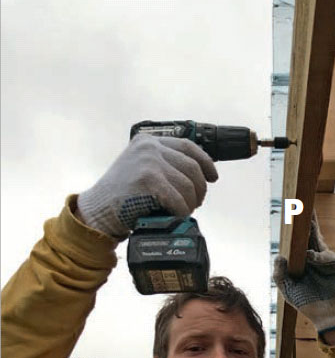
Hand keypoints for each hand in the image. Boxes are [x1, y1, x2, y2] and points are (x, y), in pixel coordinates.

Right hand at [76, 134, 218, 237]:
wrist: (98, 211)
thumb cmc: (122, 196)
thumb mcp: (142, 169)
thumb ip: (164, 165)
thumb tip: (200, 176)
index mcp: (148, 141)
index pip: (188, 147)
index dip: (206, 163)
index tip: (213, 177)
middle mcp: (149, 147)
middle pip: (192, 168)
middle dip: (199, 190)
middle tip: (195, 203)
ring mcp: (148, 162)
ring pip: (188, 186)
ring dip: (190, 203)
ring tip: (183, 211)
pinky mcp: (148, 180)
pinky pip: (179, 199)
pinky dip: (181, 211)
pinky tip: (175, 215)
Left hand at [273, 213, 334, 336]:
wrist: (328, 317)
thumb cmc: (308, 303)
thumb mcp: (288, 290)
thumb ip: (279, 275)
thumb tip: (279, 256)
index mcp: (304, 261)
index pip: (300, 239)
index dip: (296, 227)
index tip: (291, 210)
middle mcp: (317, 257)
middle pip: (312, 234)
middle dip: (307, 220)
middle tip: (301, 203)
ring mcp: (329, 261)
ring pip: (320, 242)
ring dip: (313, 231)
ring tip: (305, 221)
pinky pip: (329, 257)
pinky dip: (319, 257)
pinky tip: (311, 256)